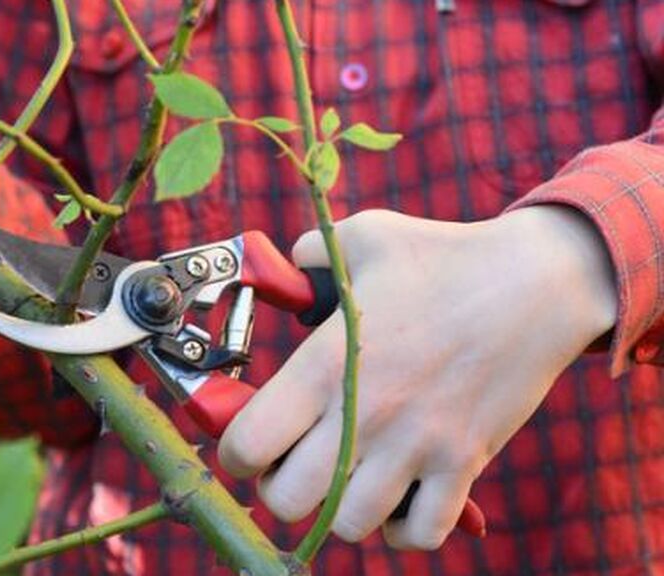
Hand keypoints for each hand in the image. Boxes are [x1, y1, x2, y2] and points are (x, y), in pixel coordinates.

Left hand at [218, 206, 616, 549]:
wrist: (537, 281)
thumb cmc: (445, 257)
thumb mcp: (364, 238)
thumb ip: (309, 255)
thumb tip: (282, 268)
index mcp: (326, 363)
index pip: (248, 442)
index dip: (236, 450)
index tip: (249, 439)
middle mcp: (364, 414)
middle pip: (288, 499)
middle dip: (278, 488)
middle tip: (292, 463)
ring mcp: (417, 445)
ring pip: (349, 524)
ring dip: (337, 510)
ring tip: (344, 479)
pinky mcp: (463, 463)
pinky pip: (421, 533)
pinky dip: (401, 529)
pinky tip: (396, 498)